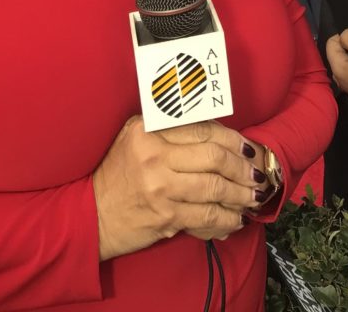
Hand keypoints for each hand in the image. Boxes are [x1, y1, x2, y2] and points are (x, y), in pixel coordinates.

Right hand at [92, 116, 259, 259]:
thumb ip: (169, 129)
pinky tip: (237, 218)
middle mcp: (154, 155)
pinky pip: (206, 215)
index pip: (202, 129)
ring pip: (215, 187)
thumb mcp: (134, 138)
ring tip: (254, 196)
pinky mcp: (165, 216)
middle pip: (214, 156)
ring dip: (241, 193)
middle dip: (242, 166)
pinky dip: (227, 218)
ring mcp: (160, 188)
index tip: (247, 147)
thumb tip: (216, 133)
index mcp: (148, 130)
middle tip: (257, 173)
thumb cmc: (117, 174)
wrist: (91, 216)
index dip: (231, 138)